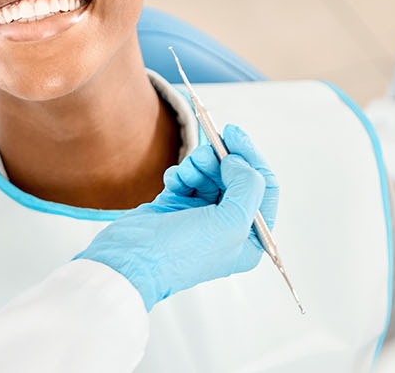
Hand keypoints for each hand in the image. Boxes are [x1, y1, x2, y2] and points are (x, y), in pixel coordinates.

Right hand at [75, 124, 279, 309]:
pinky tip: (173, 181)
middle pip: (235, 178)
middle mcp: (228, 226)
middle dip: (220, 162)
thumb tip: (239, 160)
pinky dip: (181, 174)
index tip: (233, 135)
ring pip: (210, 174)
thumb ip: (248, 186)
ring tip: (186, 173)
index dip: (251, 159)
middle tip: (203, 156)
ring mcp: (201, 216)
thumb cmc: (182, 252)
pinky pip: (187, 179)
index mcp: (250, 239)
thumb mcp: (230, 222)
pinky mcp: (175, 207)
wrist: (131, 259)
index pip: (264, 189)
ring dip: (199, 167)